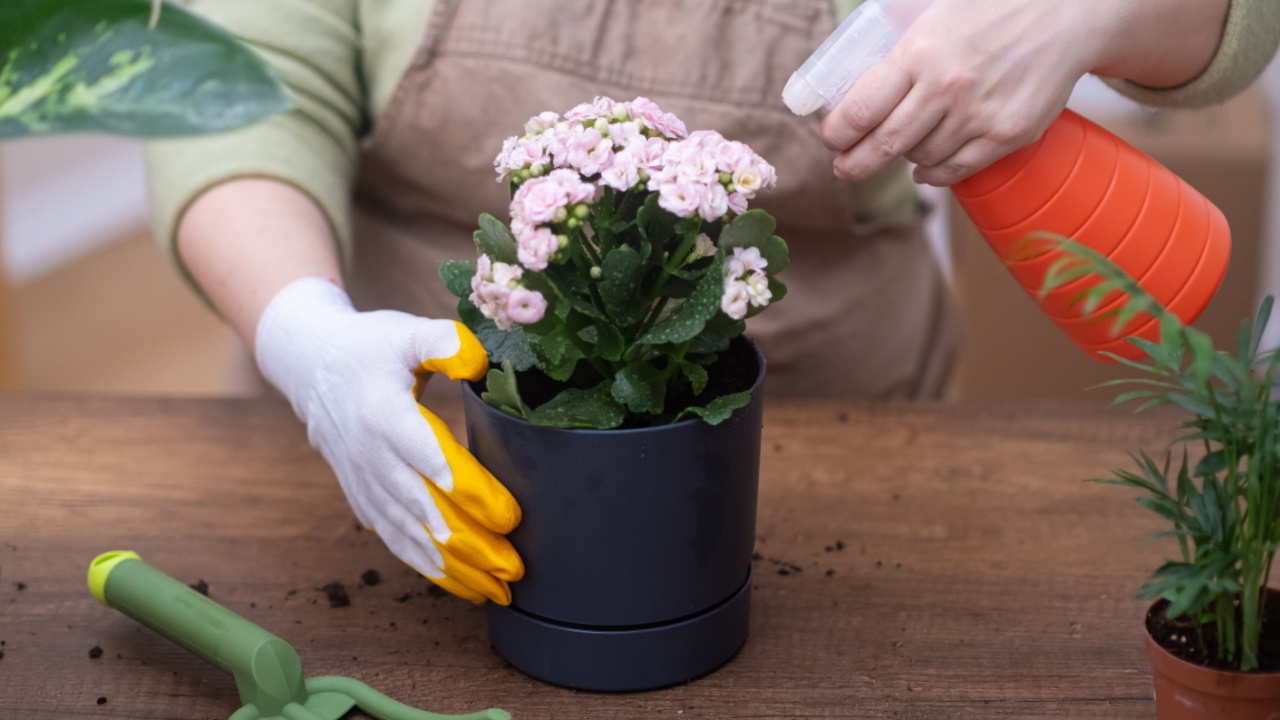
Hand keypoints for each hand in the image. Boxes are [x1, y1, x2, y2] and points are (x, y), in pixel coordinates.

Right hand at [255, 277, 522, 603]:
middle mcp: (372, 458)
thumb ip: (444, 342)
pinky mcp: (362, 500)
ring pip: (410, 537)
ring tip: (498, 589)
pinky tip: (462, 587)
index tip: (509, 516)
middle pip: (425, 511)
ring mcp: (364, 484)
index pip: (432, 461)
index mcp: (386, 416)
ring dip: (454, 567)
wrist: (310, 366)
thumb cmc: (370, 347)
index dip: (471, 491)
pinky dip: (428, 568)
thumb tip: (480, 362)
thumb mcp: (405, 332)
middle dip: (471, 545)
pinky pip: (395, 542)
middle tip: (515, 568)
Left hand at [820, 0, 1112, 186]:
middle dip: (855, 163)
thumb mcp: (934, 18)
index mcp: (919, 53)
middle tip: (844, 168)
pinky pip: (956, 170)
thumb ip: (898, 53)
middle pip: (884, 145)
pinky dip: (934, 173)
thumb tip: (852, 90)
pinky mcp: (1007, 135)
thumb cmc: (993, 11)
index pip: (860, 109)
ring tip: (902, 146)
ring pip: (920, 158)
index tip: (831, 139)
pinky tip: (925, 167)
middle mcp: (946, 87)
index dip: (837, 133)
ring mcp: (978, 115)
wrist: (1066, 14)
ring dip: (904, 157)